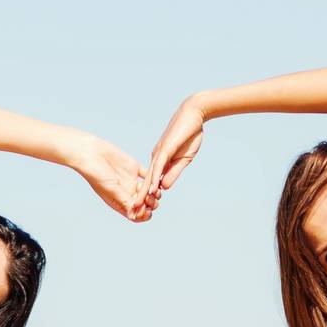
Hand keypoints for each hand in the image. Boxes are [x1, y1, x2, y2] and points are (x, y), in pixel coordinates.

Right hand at [71, 132, 149, 220]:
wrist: (90, 153)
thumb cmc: (96, 174)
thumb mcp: (111, 190)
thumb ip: (125, 201)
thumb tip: (136, 215)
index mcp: (119, 203)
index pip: (136, 215)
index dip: (144, 215)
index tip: (147, 210)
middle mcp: (126, 194)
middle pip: (145, 204)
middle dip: (151, 204)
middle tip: (152, 198)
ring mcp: (131, 181)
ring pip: (149, 190)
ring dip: (155, 191)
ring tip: (156, 190)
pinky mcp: (134, 168)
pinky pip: (148, 174)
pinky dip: (154, 176)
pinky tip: (156, 176)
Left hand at [134, 96, 206, 217]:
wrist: (194, 114)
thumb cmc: (190, 135)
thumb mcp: (183, 160)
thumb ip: (173, 173)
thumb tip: (164, 188)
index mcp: (161, 160)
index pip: (152, 181)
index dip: (147, 195)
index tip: (144, 208)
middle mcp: (156, 158)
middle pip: (146, 181)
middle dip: (140, 197)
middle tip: (133, 212)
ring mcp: (159, 153)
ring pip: (149, 176)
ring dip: (143, 192)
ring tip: (136, 206)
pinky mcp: (165, 149)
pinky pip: (158, 166)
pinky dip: (154, 178)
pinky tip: (152, 189)